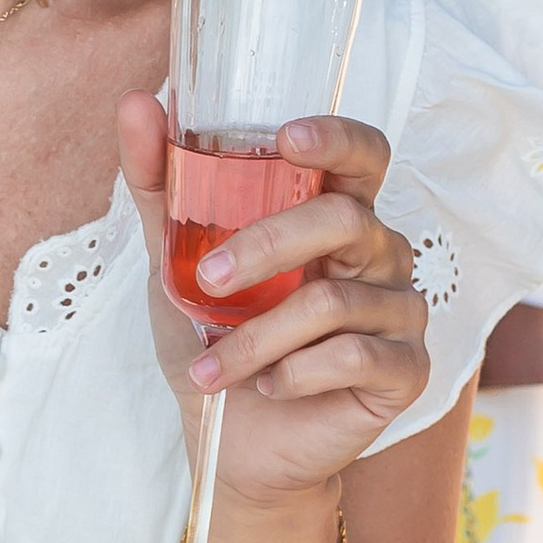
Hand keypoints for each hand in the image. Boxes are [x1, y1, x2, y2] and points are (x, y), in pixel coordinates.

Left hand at [118, 96, 428, 501]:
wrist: (228, 439)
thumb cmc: (214, 339)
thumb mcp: (174, 260)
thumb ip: (161, 186)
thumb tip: (137, 103)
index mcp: (336, 213)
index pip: (363, 153)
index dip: (336, 138)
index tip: (285, 139)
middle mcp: (380, 253)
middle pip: (345, 220)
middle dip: (267, 246)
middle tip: (209, 278)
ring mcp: (400, 311)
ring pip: (336, 300)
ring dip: (260, 336)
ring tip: (214, 365)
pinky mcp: (406, 370)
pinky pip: (356, 356)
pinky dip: (297, 373)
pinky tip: (271, 386)